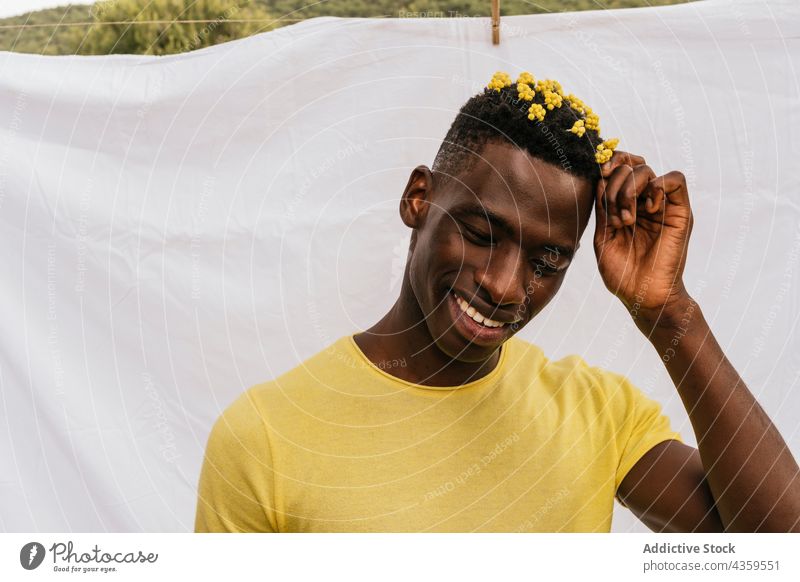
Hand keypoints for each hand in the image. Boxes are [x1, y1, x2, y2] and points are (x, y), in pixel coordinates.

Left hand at [593, 150, 693, 327]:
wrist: (644, 297)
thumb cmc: (622, 274)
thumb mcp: (602, 238)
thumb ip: (602, 209)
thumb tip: (600, 180)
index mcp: (624, 206)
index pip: (620, 168)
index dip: (610, 163)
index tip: (601, 174)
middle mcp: (643, 202)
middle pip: (630, 167)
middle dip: (615, 187)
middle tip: (615, 218)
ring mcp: (662, 206)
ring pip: (647, 170)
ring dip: (629, 191)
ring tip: (627, 220)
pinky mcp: (680, 213)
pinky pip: (676, 180)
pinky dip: (658, 186)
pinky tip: (648, 209)